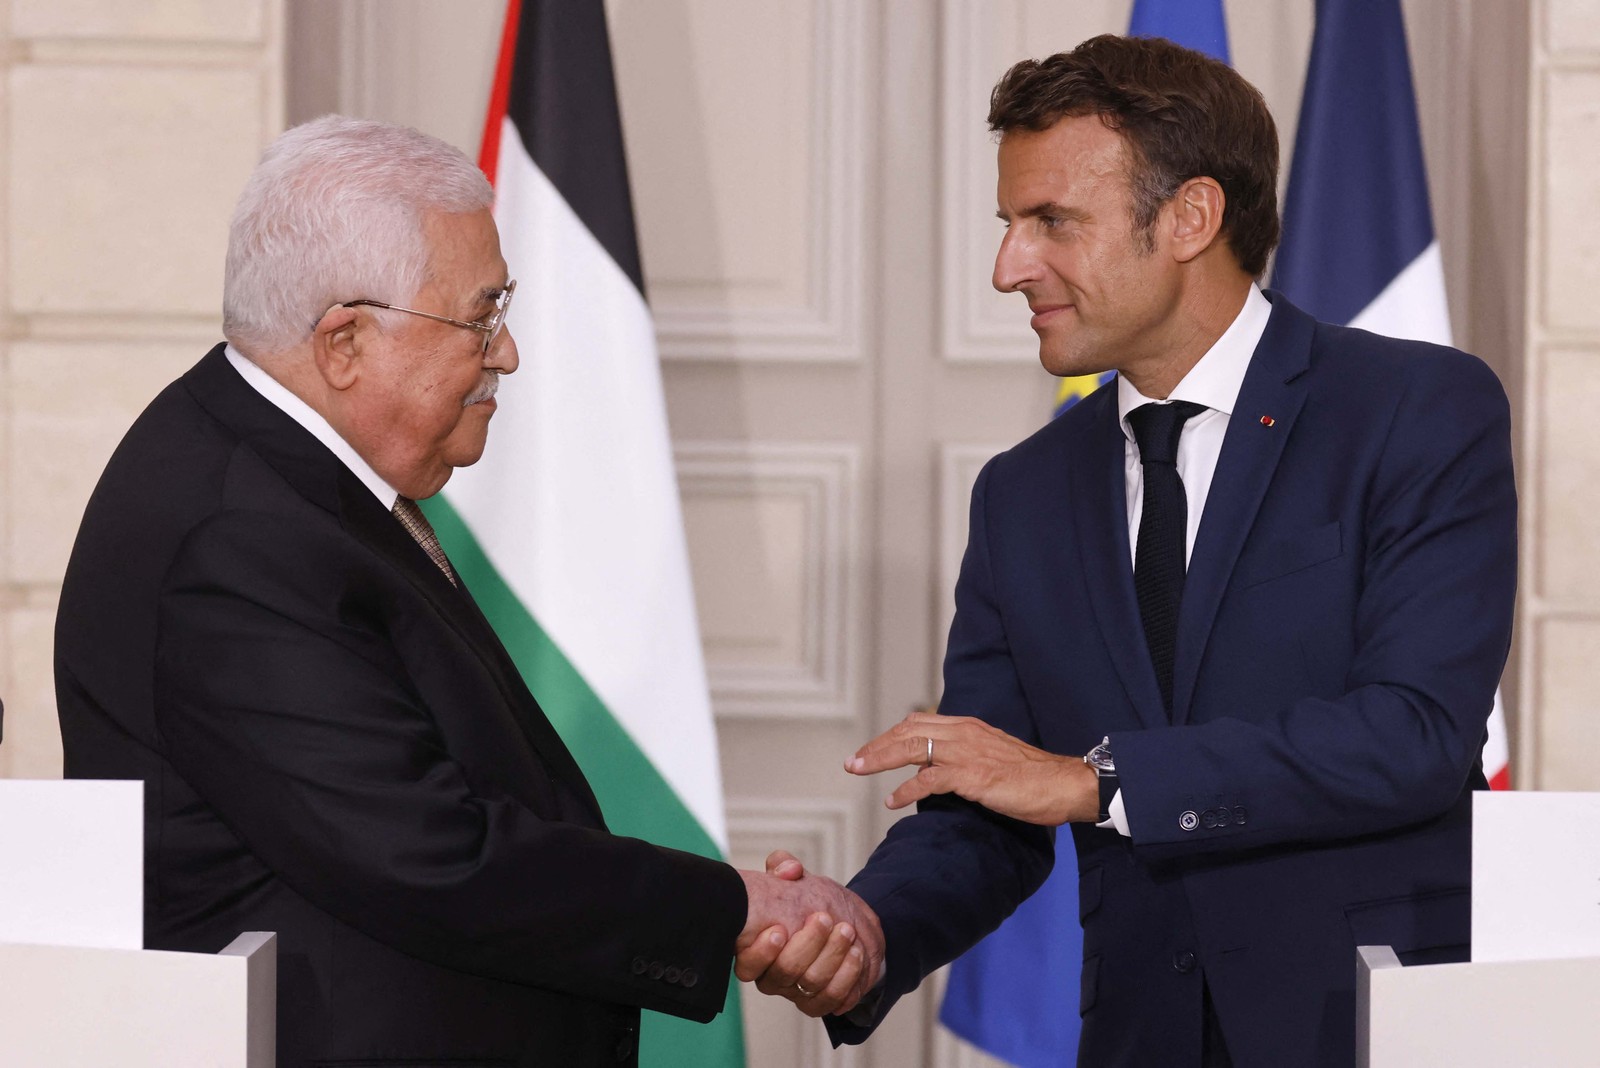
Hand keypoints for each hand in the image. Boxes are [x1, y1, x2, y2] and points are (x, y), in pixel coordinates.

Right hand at [735, 851, 883, 1015]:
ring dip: (831, 958)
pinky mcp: (821, 1001)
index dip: (760, 953)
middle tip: (824, 918)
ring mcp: (797, 992)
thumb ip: (784, 866)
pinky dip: (847, 979)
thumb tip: (789, 870)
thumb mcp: (793, 879)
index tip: (779, 929)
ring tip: (847, 931)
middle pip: (783, 973)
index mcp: (756, 951)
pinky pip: (832, 1001)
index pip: (747, 966)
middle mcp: (773, 977)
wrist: (840, 922)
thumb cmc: (807, 902)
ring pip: (811, 986)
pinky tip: (856, 954)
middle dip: (806, 946)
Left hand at [845, 711, 1097, 824]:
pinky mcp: (973, 776)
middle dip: (876, 746)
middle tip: (853, 761)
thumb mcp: (994, 757)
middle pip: (907, 731)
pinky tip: (892, 800)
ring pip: (911, 748)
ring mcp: (967, 753)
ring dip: (880, 759)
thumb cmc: (1033, 777)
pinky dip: (906, 790)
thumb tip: (937, 771)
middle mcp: (964, 733)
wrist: (1064, 783)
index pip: (919, 722)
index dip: (890, 735)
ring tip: (858, 770)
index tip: (871, 750)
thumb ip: (966, 757)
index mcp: (968, 726)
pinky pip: (929, 780)